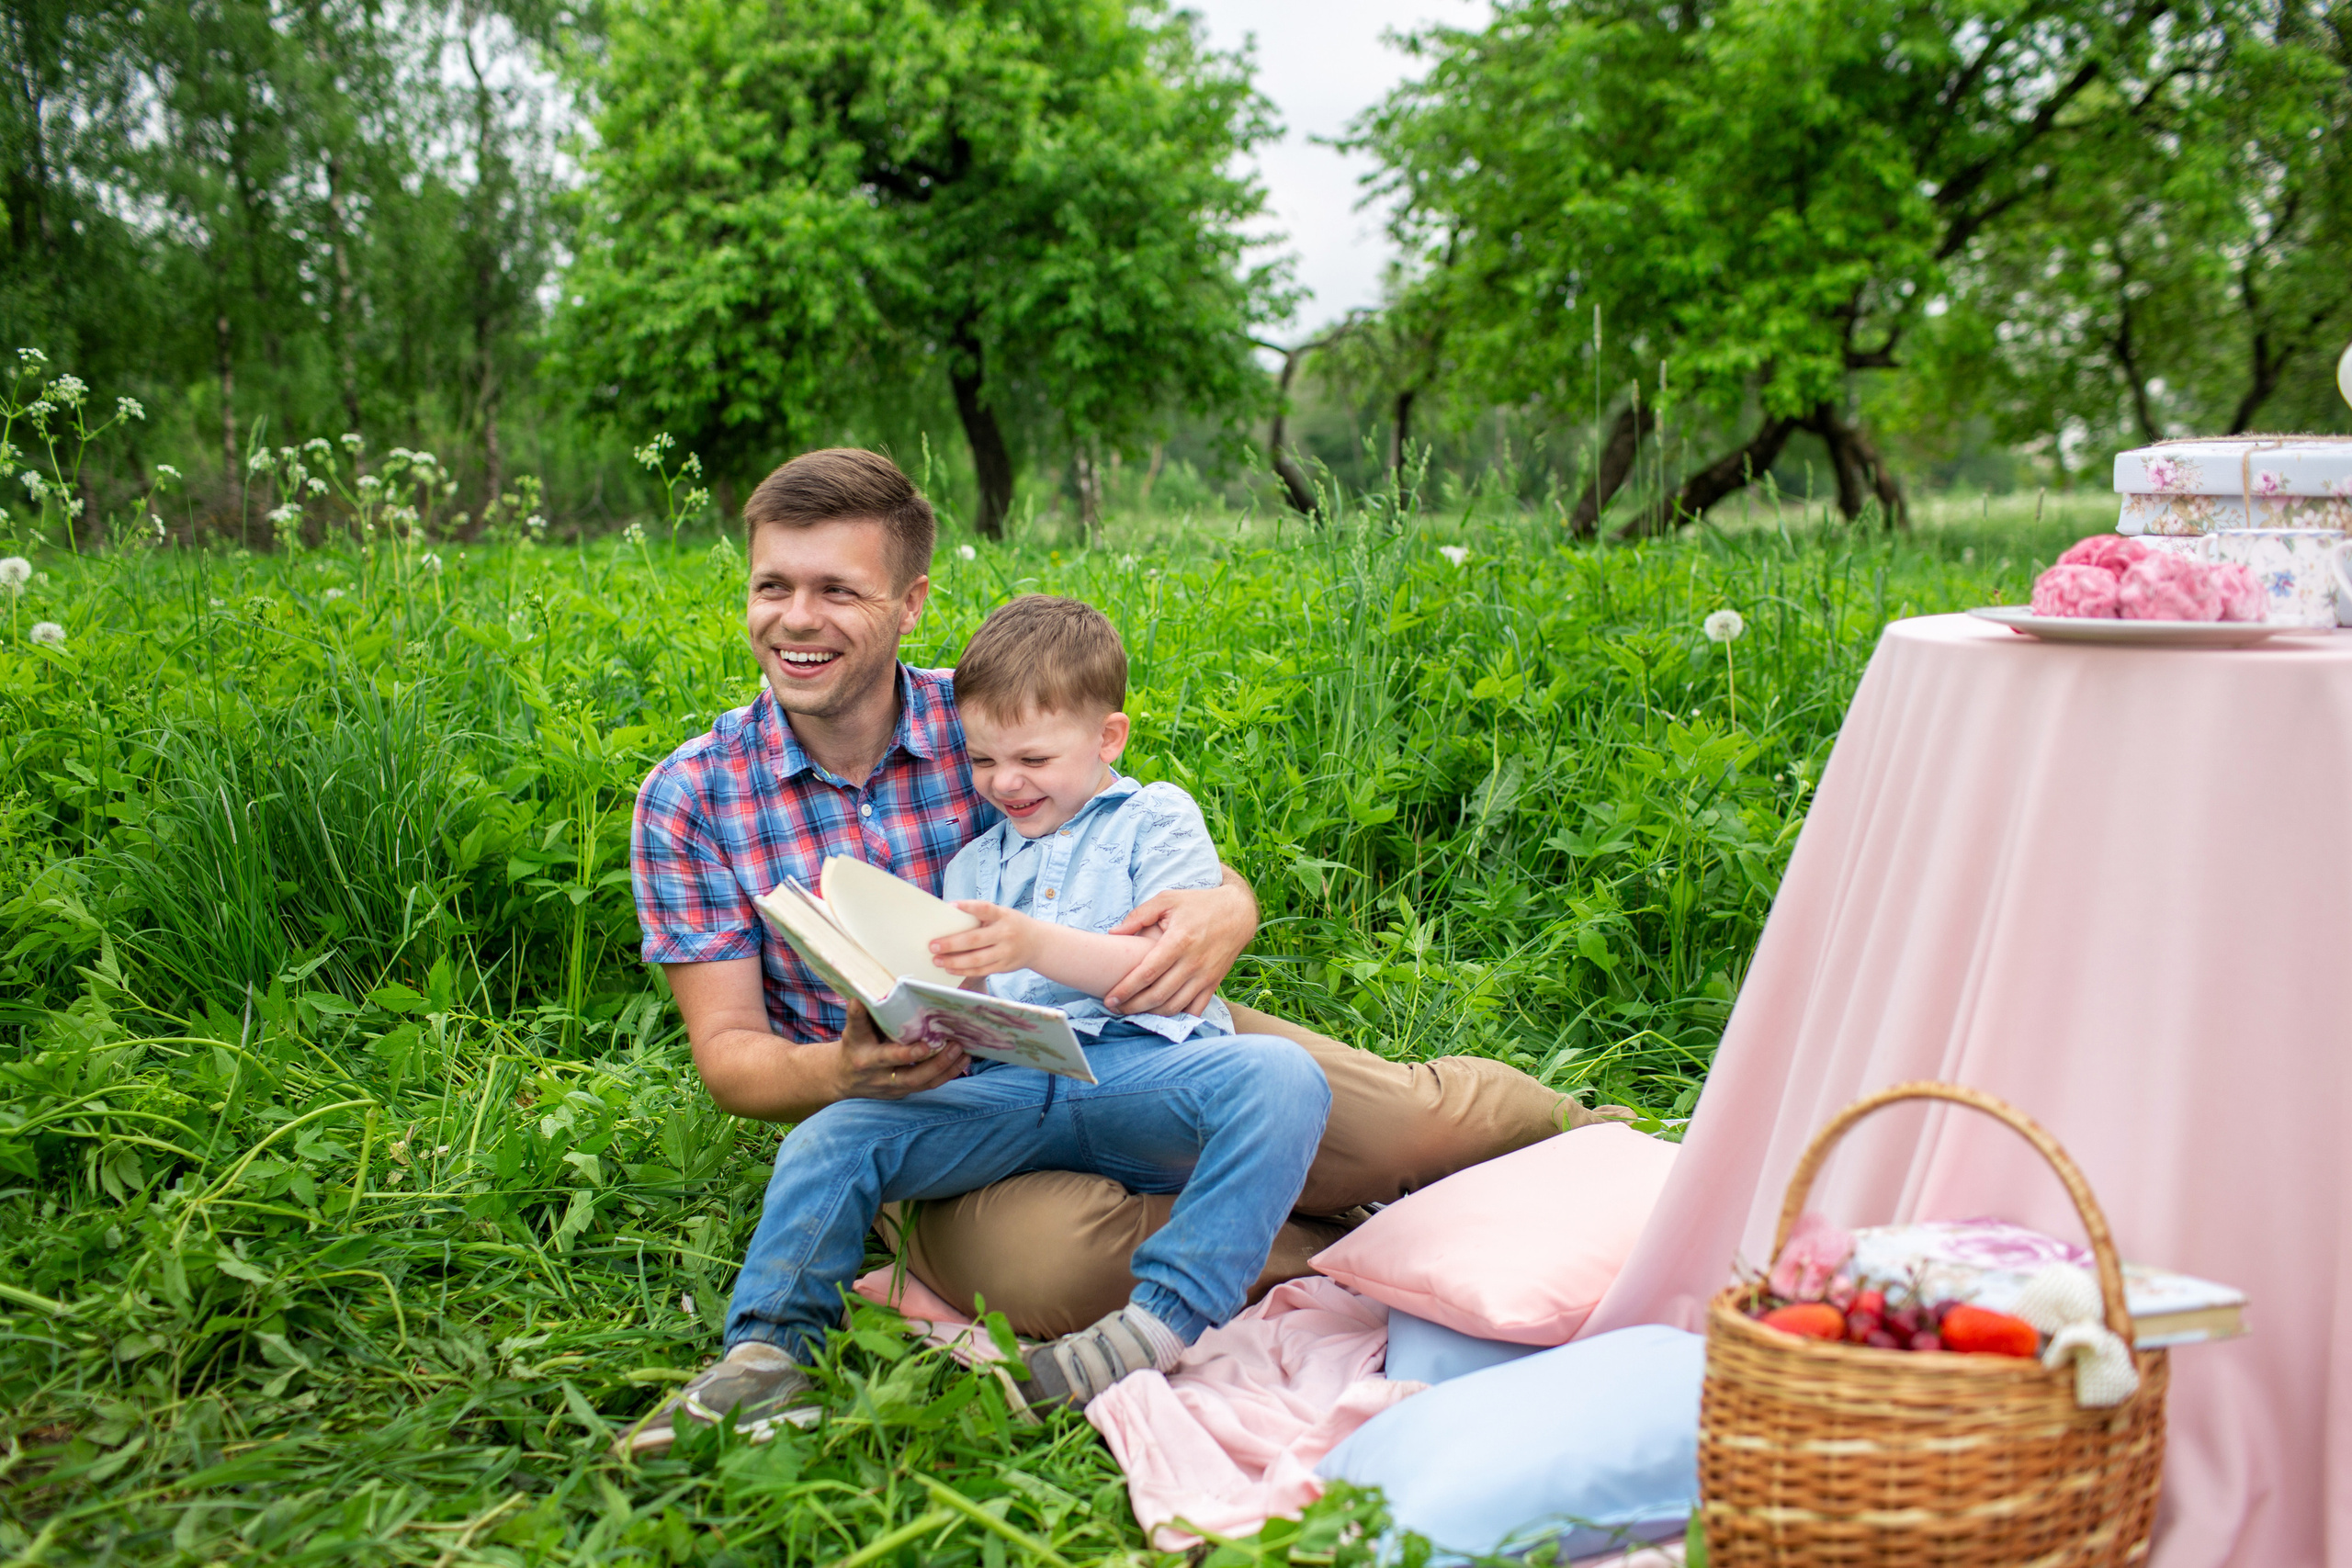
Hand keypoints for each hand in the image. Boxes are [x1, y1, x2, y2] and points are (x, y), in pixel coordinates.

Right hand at [834, 1003, 965, 1099]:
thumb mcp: (854, 1029)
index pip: (862, 1031)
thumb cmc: (856, 1045)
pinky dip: (947, 1073)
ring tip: (960, 1049)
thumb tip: (874, 987)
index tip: (874, 1007)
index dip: (866, 1019)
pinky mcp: (903, 1092)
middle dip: (918, 1055)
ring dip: (942, 1065)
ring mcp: (890, 1085)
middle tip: (943, 1042)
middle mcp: (874, 1070)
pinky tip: (963, 1059)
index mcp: (860, 1049)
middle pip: (897, 1065)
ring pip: (918, 1080)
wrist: (845, 1078)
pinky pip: (927, 1085)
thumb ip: (864, 1013)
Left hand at [929, 901, 1036, 976]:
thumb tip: (948, 919)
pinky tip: (950, 969)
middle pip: (975, 940)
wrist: (1038, 944)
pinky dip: (963, 971)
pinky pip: (980, 971)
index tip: (951, 906)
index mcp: (1003, 916)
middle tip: (932, 946)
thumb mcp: (1002, 915)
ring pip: (976, 960)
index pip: (985, 909)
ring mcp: (1005, 952)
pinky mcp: (1003, 966)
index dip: (968, 907)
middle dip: (951, 944)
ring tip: (937, 960)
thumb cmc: (1011, 925)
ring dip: (954, 961)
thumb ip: (981, 917)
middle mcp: (1005, 934)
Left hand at [1103, 874, 1256, 1016]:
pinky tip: (1159, 1013)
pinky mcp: (1214, 984)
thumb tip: (1114, 933)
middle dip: (1132, 1006)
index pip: (1147, 973)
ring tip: (1132, 1011)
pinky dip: (1176, 1016)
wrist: (1237, 913)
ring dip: (1150, 1014)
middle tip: (1114, 1008)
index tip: (1109, 998)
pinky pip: (1194, 1009)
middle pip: (1157, 995)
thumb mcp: (1167, 899)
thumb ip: (1139, 915)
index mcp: (1178, 941)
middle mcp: (1192, 963)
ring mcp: (1205, 976)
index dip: (1126, 989)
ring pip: (1174, 1006)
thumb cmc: (1198, 904)